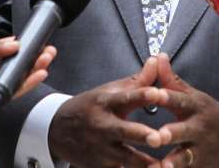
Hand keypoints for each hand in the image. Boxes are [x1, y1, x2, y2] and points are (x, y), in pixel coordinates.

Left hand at [0, 31, 55, 107]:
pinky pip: (7, 91)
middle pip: (13, 67)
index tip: (33, 42)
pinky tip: (36, 74)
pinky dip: (24, 84)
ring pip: (14, 79)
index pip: (5, 53)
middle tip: (46, 50)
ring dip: (32, 70)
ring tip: (45, 59)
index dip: (20, 49)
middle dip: (31, 59)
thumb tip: (13, 45)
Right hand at [48, 57, 163, 167]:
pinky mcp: (99, 166)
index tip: (159, 93)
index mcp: (105, 102)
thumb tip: (157, 61)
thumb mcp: (108, 91)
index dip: (142, 94)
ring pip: (125, 158)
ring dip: (143, 163)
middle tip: (158, 138)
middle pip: (123, 130)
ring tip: (162, 166)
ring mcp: (100, 148)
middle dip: (141, 134)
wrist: (57, 130)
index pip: (125, 96)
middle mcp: (102, 125)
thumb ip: (137, 81)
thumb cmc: (89, 107)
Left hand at [154, 53, 218, 167]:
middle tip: (157, 136)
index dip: (168, 97)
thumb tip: (157, 56)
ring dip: (174, 163)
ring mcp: (201, 150)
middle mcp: (199, 128)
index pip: (181, 100)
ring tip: (161, 167)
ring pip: (186, 157)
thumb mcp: (194, 96)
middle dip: (171, 134)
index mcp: (196, 107)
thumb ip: (172, 81)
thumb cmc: (208, 114)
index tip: (154, 94)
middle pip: (185, 131)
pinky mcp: (201, 167)